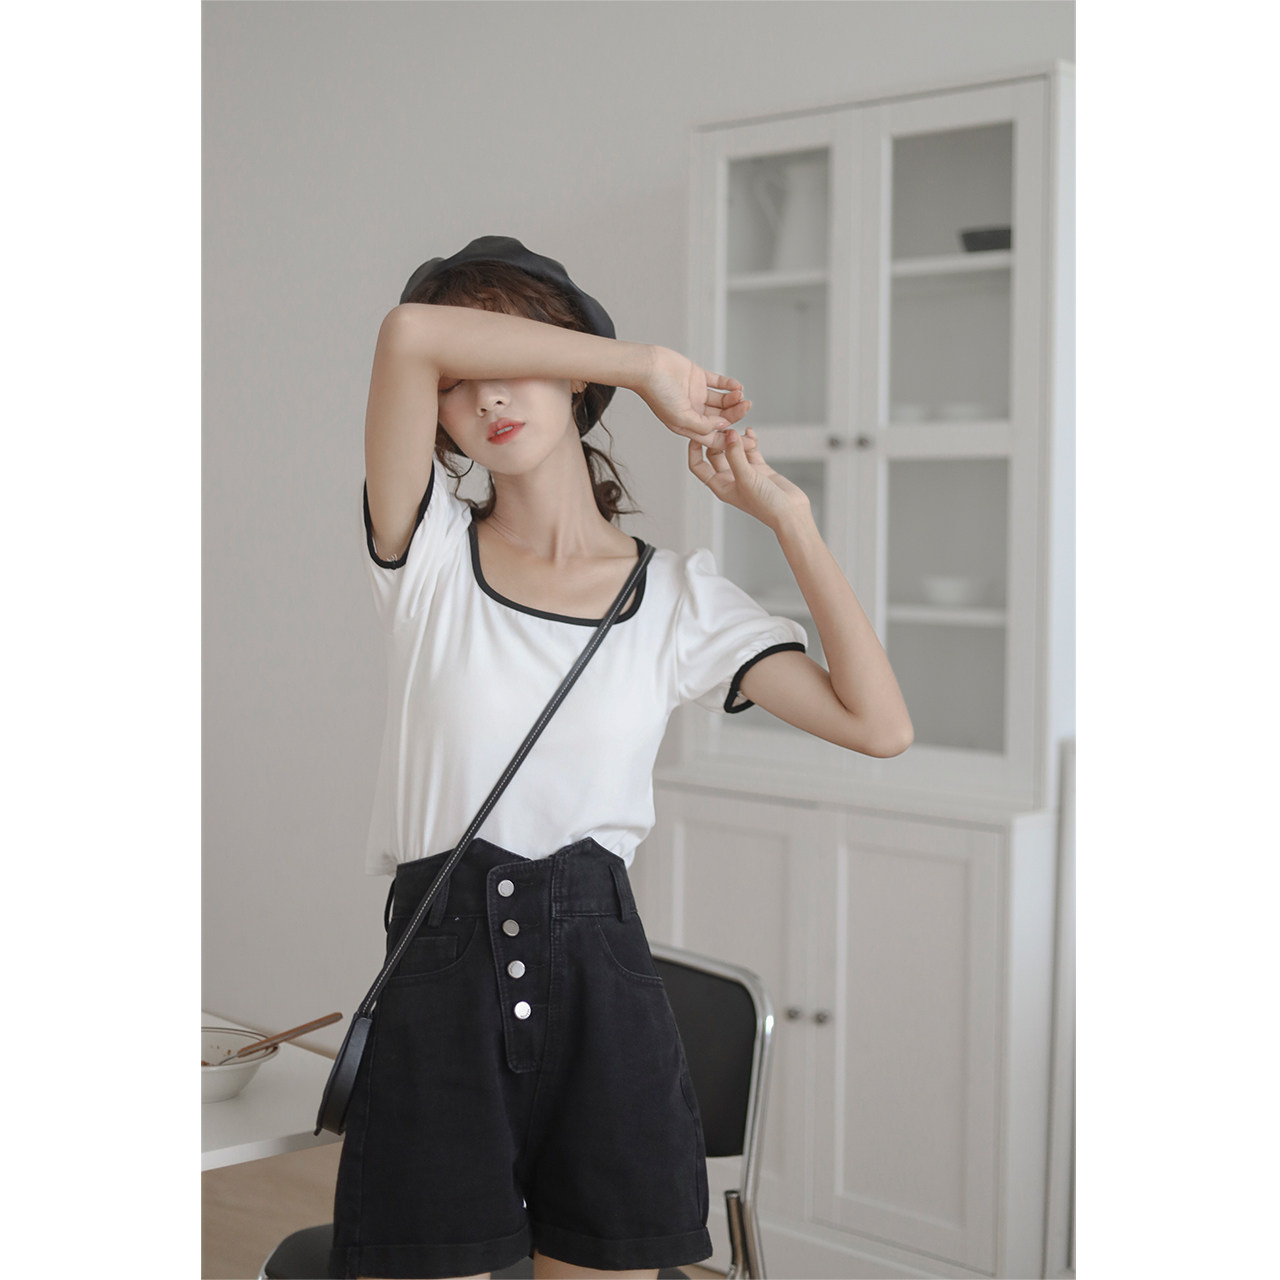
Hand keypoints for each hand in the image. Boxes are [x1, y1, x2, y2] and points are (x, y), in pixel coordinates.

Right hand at [636, 345, 751, 446]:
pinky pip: (718, 382)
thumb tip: (723, 426)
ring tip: (740, 395)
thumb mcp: (680, 417)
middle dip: (735, 414)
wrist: (647, 366)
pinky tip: (737, 386)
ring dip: (733, 399)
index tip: (746, 440)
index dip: (730, 440)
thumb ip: (702, 425)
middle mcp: (693, 411)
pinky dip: (729, 384)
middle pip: (721, 417)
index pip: (713, 437)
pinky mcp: (697, 377)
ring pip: (721, 400)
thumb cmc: (657, 393)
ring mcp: (696, 394)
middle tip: (746, 407)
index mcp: (687, 425)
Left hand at [689, 427, 812, 531]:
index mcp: (720, 486)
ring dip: (736, 439)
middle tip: (724, 427)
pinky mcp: (760, 470)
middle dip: (718, 441)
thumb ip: (735, 455)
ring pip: (734, 450)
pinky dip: (750, 441)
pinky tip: (751, 431)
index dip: (695, 450)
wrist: (790, 513)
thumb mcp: (746, 478)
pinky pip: (751, 451)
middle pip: (716, 455)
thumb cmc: (766, 505)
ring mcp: (745, 473)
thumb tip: (729, 434)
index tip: (698, 434)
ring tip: (740, 430)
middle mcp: (731, 479)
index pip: (699, 466)